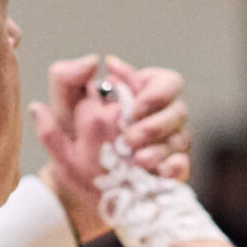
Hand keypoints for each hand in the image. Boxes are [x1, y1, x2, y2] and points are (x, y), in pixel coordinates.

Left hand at [33, 56, 191, 240]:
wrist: (74, 185)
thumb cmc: (71, 138)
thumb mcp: (63, 109)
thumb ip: (66, 79)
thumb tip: (92, 61)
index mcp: (139, 95)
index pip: (164, 81)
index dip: (155, 91)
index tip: (134, 105)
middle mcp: (159, 117)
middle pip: (179, 109)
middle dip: (157, 122)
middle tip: (130, 138)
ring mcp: (168, 145)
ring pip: (182, 138)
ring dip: (160, 148)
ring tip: (137, 160)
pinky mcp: (170, 171)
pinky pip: (183, 166)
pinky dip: (174, 168)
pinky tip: (159, 173)